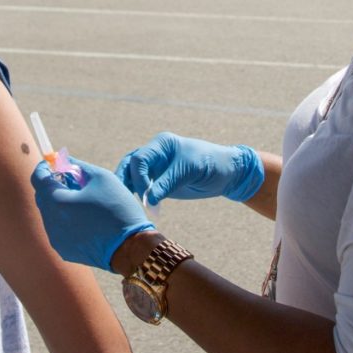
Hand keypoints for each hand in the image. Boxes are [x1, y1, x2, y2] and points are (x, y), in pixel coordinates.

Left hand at [31, 157, 154, 271]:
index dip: (44, 167)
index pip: (38, 179)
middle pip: (42, 197)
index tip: (53, 163)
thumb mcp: (102, 177)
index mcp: (57, 202)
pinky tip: (85, 218)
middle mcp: (51, 222)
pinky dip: (65, 220)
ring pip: (50, 214)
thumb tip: (66, 160)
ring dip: (60, 203)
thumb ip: (79, 166)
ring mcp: (56, 239)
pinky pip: (58, 229)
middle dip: (53, 185)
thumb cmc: (117, 208)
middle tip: (71, 179)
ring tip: (82, 200)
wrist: (131, 246)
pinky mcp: (64, 250)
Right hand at [115, 132, 263, 205]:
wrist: (226, 173)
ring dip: (127, 189)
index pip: (139, 159)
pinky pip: (140, 187)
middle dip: (126, 182)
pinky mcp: (158, 181)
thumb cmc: (211, 164)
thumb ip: (167, 183)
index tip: (148, 197)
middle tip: (127, 202)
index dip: (139, 178)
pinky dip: (136, 196)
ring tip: (126, 207)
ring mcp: (155, 167)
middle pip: (129, 166)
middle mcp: (155, 154)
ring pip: (130, 176)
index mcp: (161, 144)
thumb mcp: (190, 171)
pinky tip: (135, 208)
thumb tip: (147, 201)